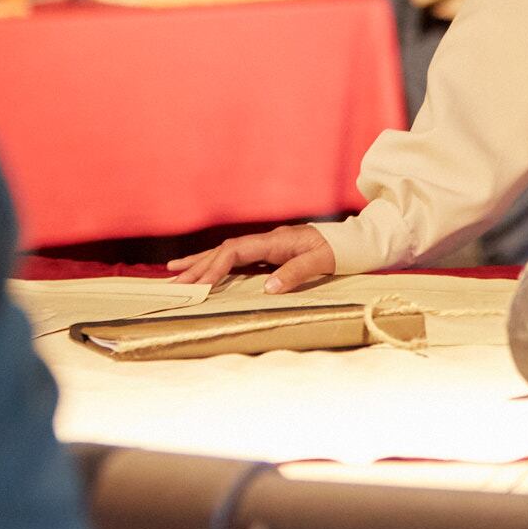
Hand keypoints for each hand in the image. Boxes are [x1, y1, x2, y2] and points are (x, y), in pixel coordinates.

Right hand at [167, 224, 335, 292]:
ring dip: (201, 262)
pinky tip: (207, 270)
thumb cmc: (338, 250)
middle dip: (197, 266)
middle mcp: (266, 240)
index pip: (235, 251)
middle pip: (223, 251)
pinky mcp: (269, 253)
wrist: (354, 241)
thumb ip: (294, 273)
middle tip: (173, 281)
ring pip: (226, 252)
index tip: (199, 283)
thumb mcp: (320, 261)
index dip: (214, 266)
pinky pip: (236, 258)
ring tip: (175, 271)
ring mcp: (266, 246)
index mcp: (274, 241)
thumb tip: (267, 288)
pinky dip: (217, 264)